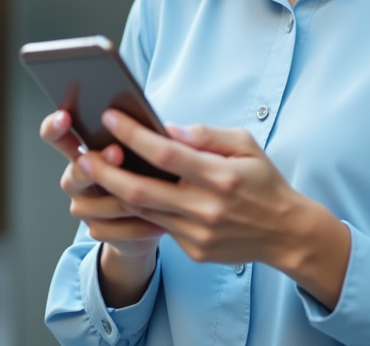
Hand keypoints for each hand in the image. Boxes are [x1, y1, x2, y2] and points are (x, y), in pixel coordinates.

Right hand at [40, 110, 163, 306]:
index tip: (64, 117)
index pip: (56, 135)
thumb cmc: (148, 171)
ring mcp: (83, 206)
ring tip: (155, 191)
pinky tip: (158, 220)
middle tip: (118, 152)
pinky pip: (114, 229)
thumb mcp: (147, 148)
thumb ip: (145, 136)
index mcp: (82, 150)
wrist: (152, 216)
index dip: (54, 126)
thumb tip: (160, 129)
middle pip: (76, 172)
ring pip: (99, 204)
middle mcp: (75, 178)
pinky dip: (138, 225)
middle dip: (99, 163)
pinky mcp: (96, 230)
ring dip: (127, 198)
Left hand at [81, 109, 350, 309]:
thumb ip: (207, 135)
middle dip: (106, 172)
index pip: (167, 154)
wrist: (286, 233)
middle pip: (142, 190)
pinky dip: (137, 212)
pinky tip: (120, 197)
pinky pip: (157, 227)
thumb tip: (168, 128)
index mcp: (221, 176)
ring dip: (113, 194)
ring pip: (143, 213)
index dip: (134, 135)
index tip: (111, 118)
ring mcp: (198, 233)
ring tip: (92, 175)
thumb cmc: (264, 182)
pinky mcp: (193, 251)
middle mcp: (207, 208)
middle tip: (83, 155)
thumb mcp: (246, 145)